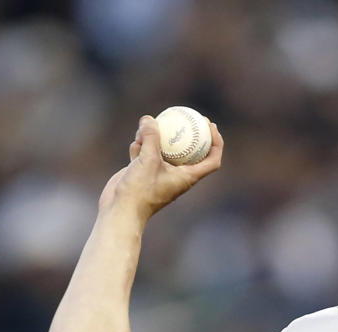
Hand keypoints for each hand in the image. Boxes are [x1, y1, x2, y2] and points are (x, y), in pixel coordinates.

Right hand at [98, 115, 223, 220]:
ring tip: (148, 128)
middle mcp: (177, 175)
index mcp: (188, 177)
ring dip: (157, 137)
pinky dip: (142, 146)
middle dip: (191, 133)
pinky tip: (135, 142)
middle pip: (190, 151)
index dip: (216, 143)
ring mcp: (160, 173)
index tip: (210, 126)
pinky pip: (147, 153)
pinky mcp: (144, 172)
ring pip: (165, 149)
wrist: (120, 209)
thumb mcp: (148, 160)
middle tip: (188, 116)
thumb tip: (149, 119)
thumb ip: (151, 138)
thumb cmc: (140, 190)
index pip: (212, 160)